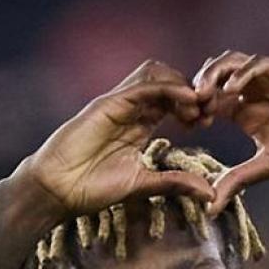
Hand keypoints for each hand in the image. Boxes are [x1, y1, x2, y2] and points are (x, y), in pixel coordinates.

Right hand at [15, 60, 216, 216]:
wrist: (58, 190)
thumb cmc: (92, 189)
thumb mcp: (144, 185)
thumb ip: (175, 183)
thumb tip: (210, 193)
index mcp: (140, 125)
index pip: (173, 101)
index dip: (194, 106)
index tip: (209, 122)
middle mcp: (131, 110)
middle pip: (169, 82)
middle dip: (194, 92)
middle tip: (209, 112)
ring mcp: (119, 104)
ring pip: (156, 75)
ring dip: (182, 85)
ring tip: (198, 107)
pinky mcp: (109, 103)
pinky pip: (144, 86)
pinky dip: (169, 89)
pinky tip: (187, 101)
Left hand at [192, 51, 268, 216]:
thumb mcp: (266, 168)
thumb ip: (236, 180)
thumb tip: (208, 208)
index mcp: (246, 113)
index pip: (210, 100)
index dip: (194, 108)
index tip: (188, 126)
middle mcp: (255, 93)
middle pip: (215, 75)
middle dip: (198, 87)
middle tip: (192, 107)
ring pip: (233, 62)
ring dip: (214, 73)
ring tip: (205, 94)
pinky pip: (259, 64)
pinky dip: (242, 73)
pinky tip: (233, 91)